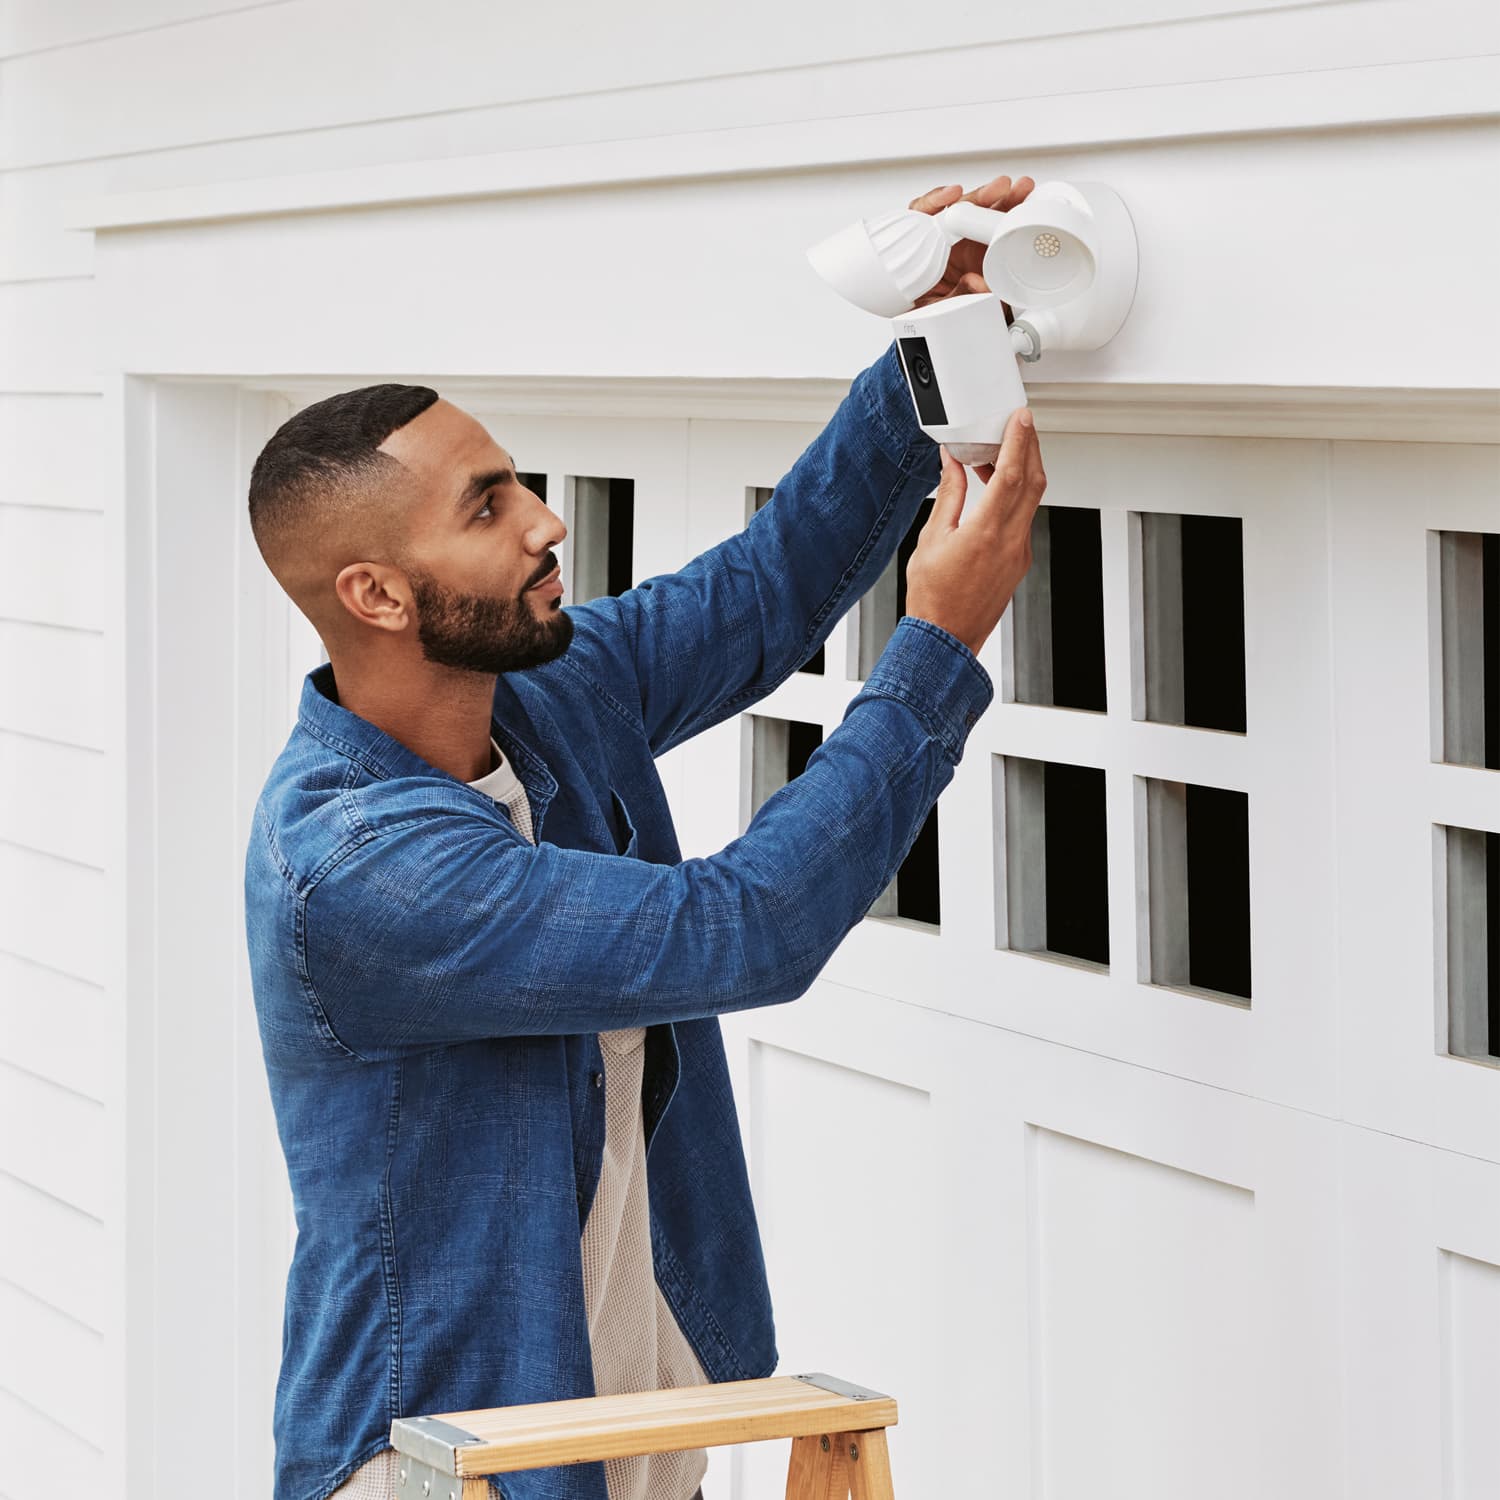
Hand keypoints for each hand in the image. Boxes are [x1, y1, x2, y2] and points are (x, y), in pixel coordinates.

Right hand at [904, 409, 1046, 656]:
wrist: (946, 638)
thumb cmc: (933, 598)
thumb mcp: (931, 539)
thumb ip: (948, 495)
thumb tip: (952, 464)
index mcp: (986, 533)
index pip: (1012, 474)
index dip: (1018, 441)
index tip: (1020, 419)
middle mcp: (1010, 542)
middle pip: (1033, 482)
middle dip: (1030, 448)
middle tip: (1021, 425)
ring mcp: (1019, 553)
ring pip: (1032, 500)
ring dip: (1023, 472)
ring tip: (1001, 454)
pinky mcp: (1019, 561)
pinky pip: (1024, 518)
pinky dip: (1016, 496)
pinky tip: (998, 490)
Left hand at [907, 173, 1035, 309]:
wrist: (946, 321)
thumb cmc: (932, 310)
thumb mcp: (937, 308)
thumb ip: (956, 295)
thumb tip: (978, 283)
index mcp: (924, 247)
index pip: (924, 214)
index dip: (936, 201)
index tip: (954, 195)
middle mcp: (945, 238)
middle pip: (959, 207)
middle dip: (980, 196)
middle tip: (1000, 189)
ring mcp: (966, 239)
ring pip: (981, 210)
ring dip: (1001, 198)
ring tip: (1021, 190)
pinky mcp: (984, 243)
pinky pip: (995, 223)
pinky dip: (1009, 211)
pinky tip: (1022, 201)